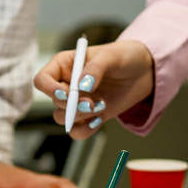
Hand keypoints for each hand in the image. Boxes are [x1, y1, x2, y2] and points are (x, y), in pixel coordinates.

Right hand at [33, 40, 154, 138]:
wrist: (145, 71)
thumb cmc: (125, 56)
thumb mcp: (111, 56)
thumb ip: (95, 68)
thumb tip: (82, 86)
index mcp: (65, 65)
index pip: (42, 80)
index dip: (49, 89)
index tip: (66, 94)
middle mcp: (67, 85)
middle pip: (53, 102)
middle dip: (71, 105)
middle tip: (91, 102)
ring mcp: (78, 102)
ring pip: (63, 119)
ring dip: (80, 117)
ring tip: (100, 106)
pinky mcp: (90, 116)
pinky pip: (77, 131)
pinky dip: (85, 130)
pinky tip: (99, 120)